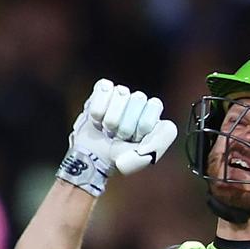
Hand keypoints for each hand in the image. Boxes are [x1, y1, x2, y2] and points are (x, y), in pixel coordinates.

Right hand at [57, 79, 176, 195]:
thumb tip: (152, 135)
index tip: (134, 139)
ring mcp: (122, 94)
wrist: (93, 157)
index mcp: (153, 115)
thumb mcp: (142, 159)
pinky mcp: (104, 89)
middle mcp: (139, 102)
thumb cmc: (120, 158)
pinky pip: (104, 89)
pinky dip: (98, 110)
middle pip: (139, 98)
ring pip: (121, 93)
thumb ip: (156, 146)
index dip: (143, 125)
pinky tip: (98, 120)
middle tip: (119, 136)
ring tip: (108, 129)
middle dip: (125, 124)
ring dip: (110, 119)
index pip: (155, 105)